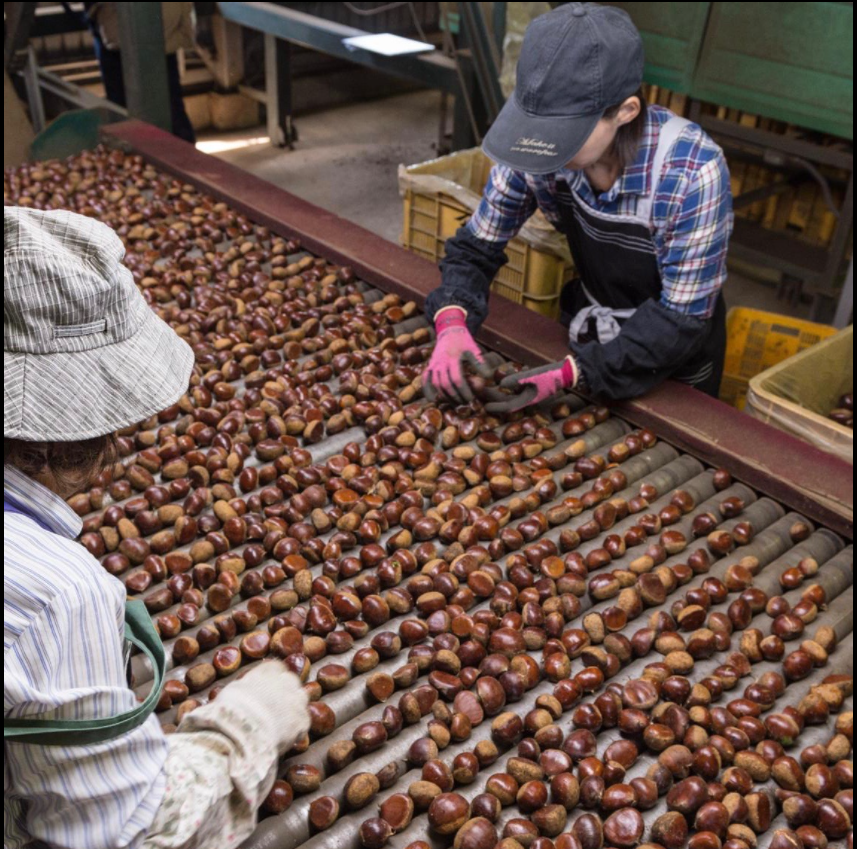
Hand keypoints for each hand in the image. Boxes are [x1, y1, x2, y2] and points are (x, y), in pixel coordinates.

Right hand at [180, 661, 308, 755]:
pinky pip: (302, 722)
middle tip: (273, 710)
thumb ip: (239, 691)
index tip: (266, 691)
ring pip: (299, 700)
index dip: (271, 681)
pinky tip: (284, 737)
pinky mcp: (303, 720)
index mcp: (267, 671)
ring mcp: (297, 699)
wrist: (238, 734)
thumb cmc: (226, 714)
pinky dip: (295, 729)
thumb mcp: (228, 695)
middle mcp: (285, 680)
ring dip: (292, 709)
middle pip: (290, 682)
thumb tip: (229, 698)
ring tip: (279, 724)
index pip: (275, 668)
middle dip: (284, 693)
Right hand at [422, 306, 491, 404]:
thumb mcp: (474, 349)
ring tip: (454, 402)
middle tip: (464, 403)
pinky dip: (427, 390)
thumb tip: (488, 377)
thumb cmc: (463, 341)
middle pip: (446, 384)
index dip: (464, 391)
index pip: (457, 379)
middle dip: (455, 396)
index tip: (471, 399)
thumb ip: (480, 363)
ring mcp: (434, 364)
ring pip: (436, 384)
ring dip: (445, 395)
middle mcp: (441, 362)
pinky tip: (433, 399)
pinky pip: (425, 379)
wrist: (449, 330)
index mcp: (453, 358)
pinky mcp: (430, 365)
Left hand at [484, 356, 578, 414]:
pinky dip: (506, 385)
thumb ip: (516, 380)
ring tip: (485, 386)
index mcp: (527, 400)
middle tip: (479, 393)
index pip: (508, 406)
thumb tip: (500, 384)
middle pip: (506, 400)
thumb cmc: (550, 375)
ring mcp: (528, 392)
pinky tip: (498, 379)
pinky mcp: (529, 386)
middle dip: (493, 397)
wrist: (563, 372)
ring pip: (509, 394)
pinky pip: (514, 388)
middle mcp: (525, 398)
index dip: (496, 407)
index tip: (484, 407)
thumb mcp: (532, 376)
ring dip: (497, 391)